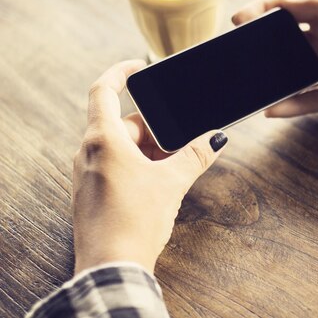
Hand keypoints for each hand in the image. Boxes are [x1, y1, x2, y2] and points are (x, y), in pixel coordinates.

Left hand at [72, 60, 227, 273]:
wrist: (112, 266)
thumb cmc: (135, 221)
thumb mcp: (173, 182)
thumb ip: (196, 155)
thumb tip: (217, 138)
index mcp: (102, 140)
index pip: (102, 90)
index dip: (120, 71)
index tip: (139, 65)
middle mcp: (88, 152)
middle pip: (122, 124)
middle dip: (154, 128)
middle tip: (181, 139)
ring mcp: (87, 174)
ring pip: (120, 147)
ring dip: (148, 149)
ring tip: (175, 164)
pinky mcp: (91, 192)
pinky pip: (115, 166)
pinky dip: (137, 165)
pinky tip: (160, 181)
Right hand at [232, 0, 317, 119]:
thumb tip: (282, 3)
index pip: (289, 11)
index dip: (262, 12)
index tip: (239, 20)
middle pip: (287, 44)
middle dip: (263, 48)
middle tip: (238, 56)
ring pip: (294, 74)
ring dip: (273, 79)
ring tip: (248, 85)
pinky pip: (309, 101)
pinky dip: (290, 106)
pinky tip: (271, 109)